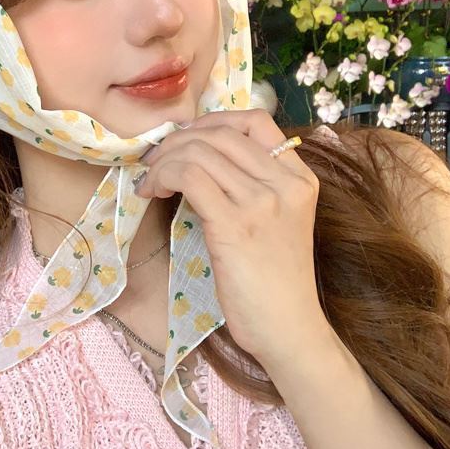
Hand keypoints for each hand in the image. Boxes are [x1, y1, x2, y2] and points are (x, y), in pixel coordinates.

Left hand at [135, 108, 330, 364]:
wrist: (287, 329)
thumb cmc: (275, 278)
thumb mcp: (277, 218)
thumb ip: (254, 182)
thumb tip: (197, 151)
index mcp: (299, 177)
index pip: (256, 121)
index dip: (213, 120)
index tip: (186, 138)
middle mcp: (285, 183)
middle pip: (220, 133)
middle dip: (178, 140)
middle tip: (155, 160)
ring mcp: (263, 203)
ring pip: (198, 152)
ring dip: (163, 161)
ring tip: (150, 181)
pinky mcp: (235, 225)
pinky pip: (189, 177)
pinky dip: (162, 177)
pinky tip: (152, 192)